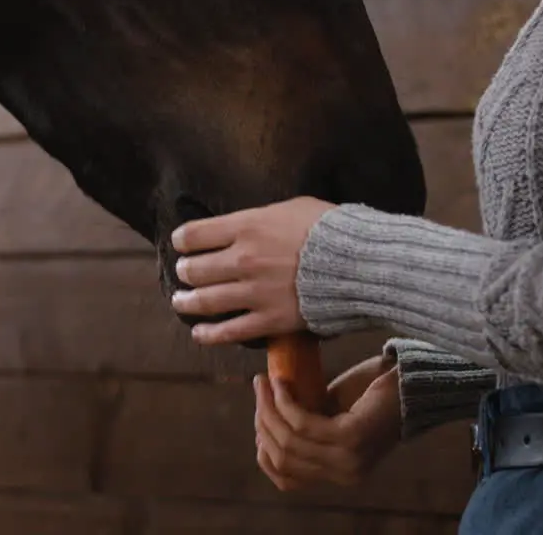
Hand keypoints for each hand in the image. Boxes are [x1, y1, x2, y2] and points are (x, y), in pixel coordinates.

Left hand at [170, 197, 334, 344]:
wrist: (361, 263)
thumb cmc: (331, 228)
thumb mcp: (291, 208)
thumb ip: (260, 219)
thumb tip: (245, 225)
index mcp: (246, 227)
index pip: (194, 235)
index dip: (182, 240)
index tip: (182, 244)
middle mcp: (243, 260)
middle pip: (193, 269)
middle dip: (185, 271)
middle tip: (185, 273)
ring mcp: (254, 293)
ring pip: (204, 301)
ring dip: (186, 302)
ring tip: (181, 301)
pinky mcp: (270, 320)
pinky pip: (229, 332)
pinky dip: (209, 334)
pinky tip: (199, 333)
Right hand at [254, 354, 401, 490]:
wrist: (407, 379)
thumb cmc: (368, 394)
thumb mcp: (331, 416)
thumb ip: (306, 428)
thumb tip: (264, 425)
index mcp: (340, 474)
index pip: (287, 479)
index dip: (264, 451)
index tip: (259, 419)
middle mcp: (345, 474)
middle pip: (283, 456)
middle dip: (263, 421)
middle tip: (259, 389)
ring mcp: (349, 459)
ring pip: (289, 439)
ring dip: (269, 407)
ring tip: (264, 382)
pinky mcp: (351, 438)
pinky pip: (303, 423)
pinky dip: (285, 401)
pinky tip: (281, 383)